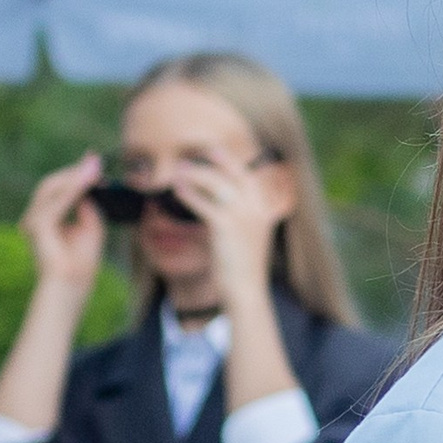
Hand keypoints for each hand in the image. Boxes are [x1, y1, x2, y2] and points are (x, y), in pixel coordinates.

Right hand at [20, 156, 106, 301]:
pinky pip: (57, 202)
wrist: (72, 286)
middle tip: (96, 160)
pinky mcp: (38, 226)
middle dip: (75, 171)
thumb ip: (88, 207)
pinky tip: (88, 180)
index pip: (59, 189)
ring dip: (75, 176)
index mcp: (46, 217)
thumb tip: (90, 186)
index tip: (93, 159)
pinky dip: (73, 189)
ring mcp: (33, 220)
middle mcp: (35, 216)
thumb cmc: (81, 264)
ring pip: (53, 189)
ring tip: (95, 166)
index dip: (75, 173)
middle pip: (53, 184)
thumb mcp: (90, 228)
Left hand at [172, 149, 287, 303]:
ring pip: (215, 183)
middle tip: (189, 157)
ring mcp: (243, 216)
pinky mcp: (225, 226)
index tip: (211, 150)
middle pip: (234, 173)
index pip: (247, 176)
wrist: (247, 291)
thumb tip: (219, 197)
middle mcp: (257, 209)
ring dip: (194, 174)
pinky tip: (176, 190)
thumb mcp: (250, 236)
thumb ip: (242, 215)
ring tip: (178, 172)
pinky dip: (188, 193)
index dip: (228, 160)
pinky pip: (202, 202)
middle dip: (211, 160)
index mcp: (265, 210)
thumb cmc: (243, 266)